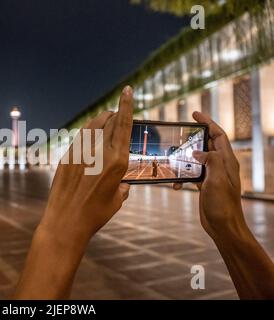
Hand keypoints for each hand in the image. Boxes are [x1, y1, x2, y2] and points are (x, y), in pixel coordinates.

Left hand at [39, 85, 132, 244]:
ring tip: (106, 117)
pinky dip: (88, 132)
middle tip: (118, 108)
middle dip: (115, 111)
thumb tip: (123, 185)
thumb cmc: (95, 214)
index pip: (123, 126)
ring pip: (93, 126)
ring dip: (101, 119)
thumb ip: (122, 188)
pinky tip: (91, 134)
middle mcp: (100, 153)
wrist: (66, 221)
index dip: (126, 106)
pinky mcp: (67, 157)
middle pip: (109, 121)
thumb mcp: (117, 200)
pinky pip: (80, 138)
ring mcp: (81, 153)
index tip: (126, 91)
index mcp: (117, 162)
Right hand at [173, 111, 245, 239]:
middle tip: (181, 131)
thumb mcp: (216, 180)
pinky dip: (182, 176)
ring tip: (173, 157)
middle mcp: (221, 166)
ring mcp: (212, 176)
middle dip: (195, 136)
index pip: (218, 135)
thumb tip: (197, 152)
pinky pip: (192, 174)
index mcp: (226, 161)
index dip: (208, 122)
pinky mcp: (205, 185)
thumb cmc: (222, 205)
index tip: (195, 114)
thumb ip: (210, 161)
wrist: (223, 226)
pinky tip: (174, 184)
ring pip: (197, 159)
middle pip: (208, 144)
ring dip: (185, 158)